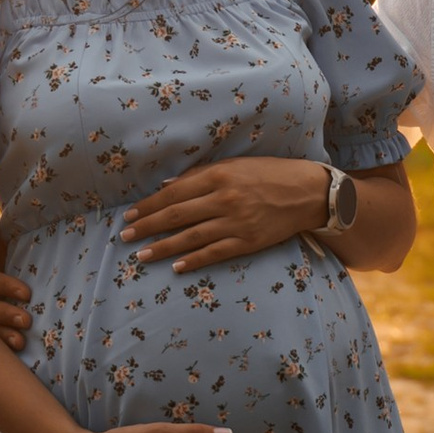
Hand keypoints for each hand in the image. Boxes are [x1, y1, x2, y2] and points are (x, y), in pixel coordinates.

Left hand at [125, 155, 330, 272]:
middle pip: (177, 216)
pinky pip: (215, 253)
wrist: (307, 193)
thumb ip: (200, 176)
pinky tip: (176, 267)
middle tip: (125, 237)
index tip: (130, 215)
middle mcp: (225, 199)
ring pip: (191, 238)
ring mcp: (237, 223)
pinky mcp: (249, 242)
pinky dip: (194, 260)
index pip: (174, 194)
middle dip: (148, 227)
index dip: (149, 206)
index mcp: (219, 175)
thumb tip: (166, 187)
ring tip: (142, 255)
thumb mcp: (233, 165)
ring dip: (163, 247)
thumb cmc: (268, 174)